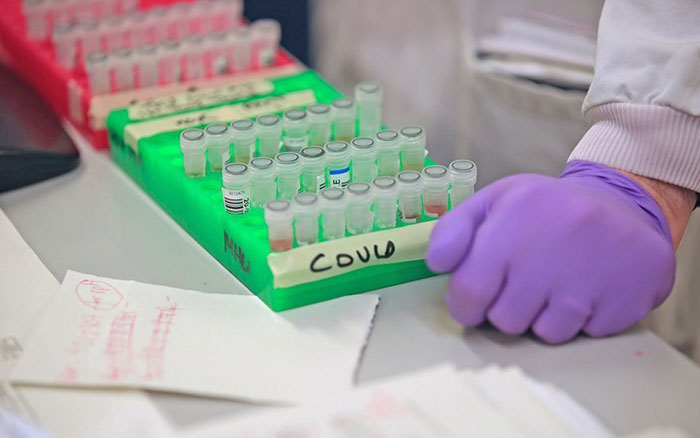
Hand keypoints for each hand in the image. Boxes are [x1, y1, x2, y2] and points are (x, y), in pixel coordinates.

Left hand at [426, 161, 687, 343]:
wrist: (624, 206)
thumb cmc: (545, 209)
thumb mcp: (495, 202)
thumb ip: (453, 230)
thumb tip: (435, 264)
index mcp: (513, 218)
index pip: (469, 291)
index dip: (466, 304)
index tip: (475, 298)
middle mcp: (551, 247)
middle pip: (505, 320)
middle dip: (506, 310)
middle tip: (522, 284)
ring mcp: (591, 275)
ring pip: (545, 333)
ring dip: (545, 317)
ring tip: (556, 283)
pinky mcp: (626, 297)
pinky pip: (585, 334)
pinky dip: (582, 319)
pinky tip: (588, 288)